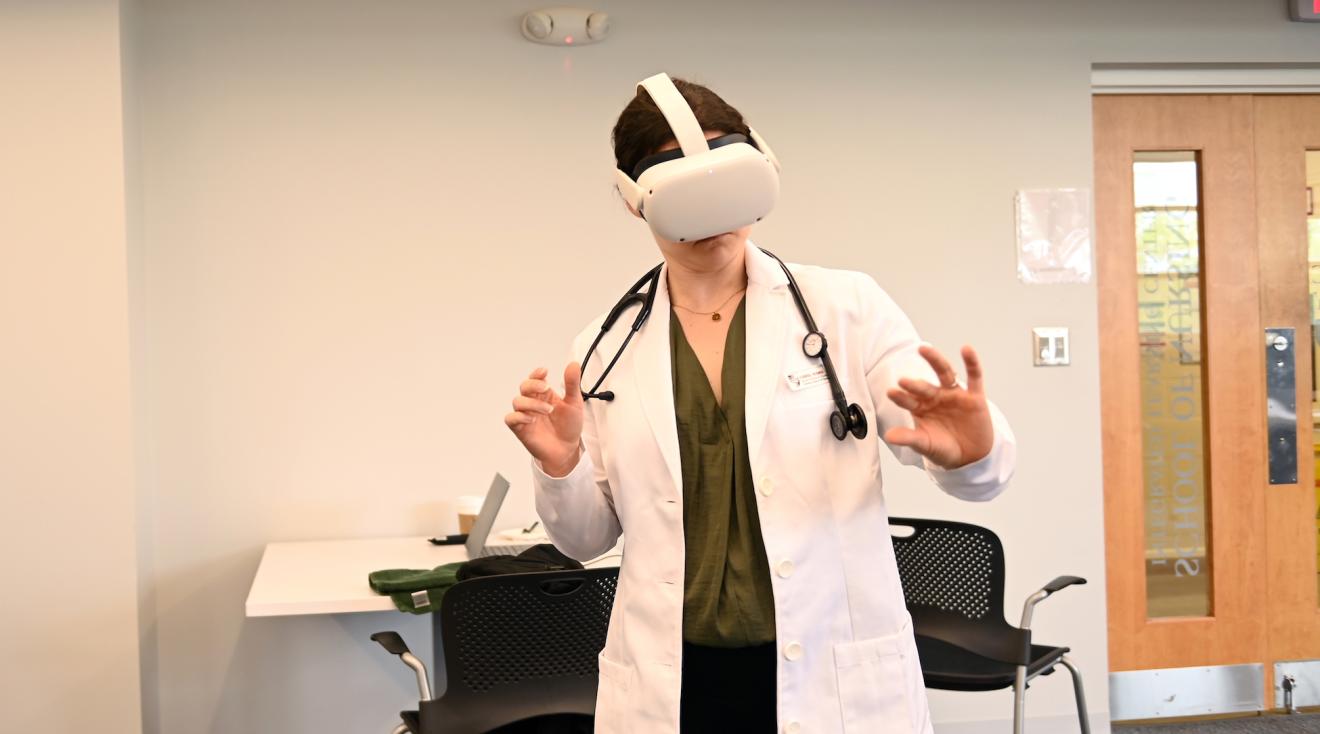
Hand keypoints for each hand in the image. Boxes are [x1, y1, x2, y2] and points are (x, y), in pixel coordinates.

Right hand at [504, 363, 584, 475]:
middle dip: (533, 385)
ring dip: (532, 403)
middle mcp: (533, 403)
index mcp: (544, 394)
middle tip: (546, 388)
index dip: (536, 374)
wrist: (567, 450)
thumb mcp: (574, 403)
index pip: (535, 378)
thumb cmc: (569, 427)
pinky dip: (518, 417)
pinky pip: (510, 419)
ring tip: (548, 410)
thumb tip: (573, 364)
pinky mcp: (521, 429)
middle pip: (524, 387)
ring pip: (517, 401)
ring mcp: (526, 415)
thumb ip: (572, 384)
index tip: (544, 372)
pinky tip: (532, 419)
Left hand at [884, 345, 993, 469]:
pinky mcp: (974, 396)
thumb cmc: (943, 448)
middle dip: (915, 384)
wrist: (970, 456)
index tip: (891, 393)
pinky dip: (971, 362)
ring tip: (924, 349)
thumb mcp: (925, 445)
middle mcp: (936, 397)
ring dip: (935, 360)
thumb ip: (909, 438)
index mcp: (921, 408)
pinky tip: (966, 349)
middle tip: (903, 381)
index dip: (901, 397)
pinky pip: (974, 376)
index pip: (909, 400)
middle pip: (924, 386)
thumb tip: (888, 437)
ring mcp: (954, 394)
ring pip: (945, 373)